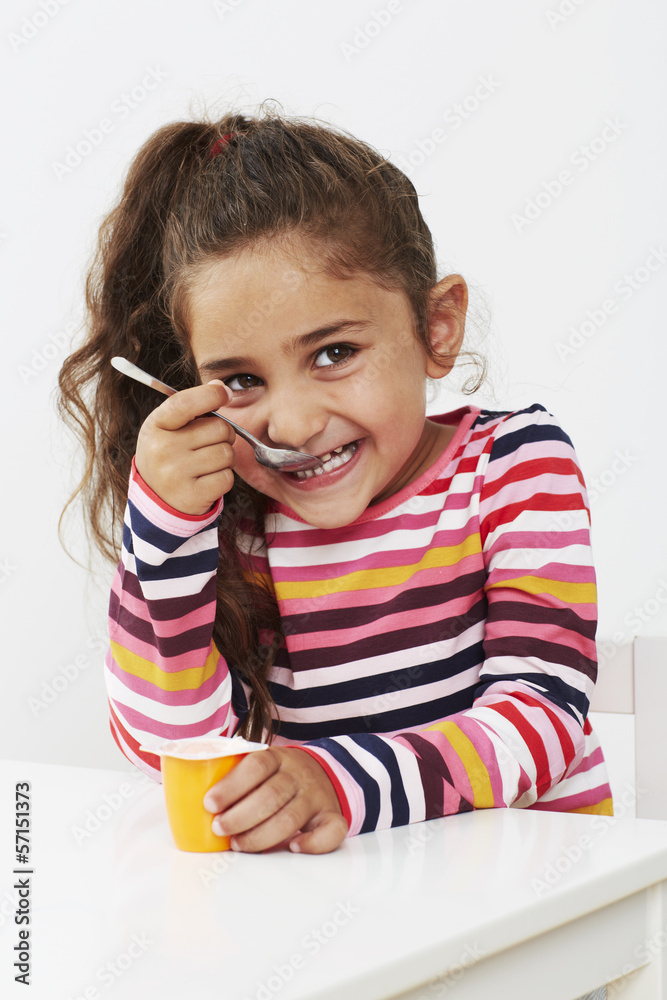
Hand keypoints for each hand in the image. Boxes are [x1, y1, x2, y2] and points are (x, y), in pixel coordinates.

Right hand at [135, 380, 234, 514]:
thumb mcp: (171, 426)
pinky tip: (207, 479)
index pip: (185, 403)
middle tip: (210, 443)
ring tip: (207, 463)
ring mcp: (176, 474)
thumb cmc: (169, 454)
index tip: (224, 394)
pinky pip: (227, 478)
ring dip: (225, 458)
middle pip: (219, 428)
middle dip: (224, 434)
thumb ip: (194, 405)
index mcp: (156, 425)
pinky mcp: (192, 496)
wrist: (156, 497)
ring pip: (226, 454)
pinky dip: (223, 478)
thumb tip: (220, 386)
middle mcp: (163, 449)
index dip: (210, 395)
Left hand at [203, 747, 348, 853]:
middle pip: (271, 795)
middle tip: (219, 828)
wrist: (321, 775)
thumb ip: (232, 772)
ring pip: (291, 818)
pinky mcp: (331, 816)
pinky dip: (313, 843)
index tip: (208, 804)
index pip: (256, 766)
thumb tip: (180, 784)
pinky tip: (293, 848)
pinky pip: (331, 831)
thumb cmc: (276, 776)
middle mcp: (298, 775)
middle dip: (241, 816)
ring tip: (238, 844)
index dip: (231, 785)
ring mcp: (316, 796)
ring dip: (261, 835)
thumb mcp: (259, 764)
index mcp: (277, 758)